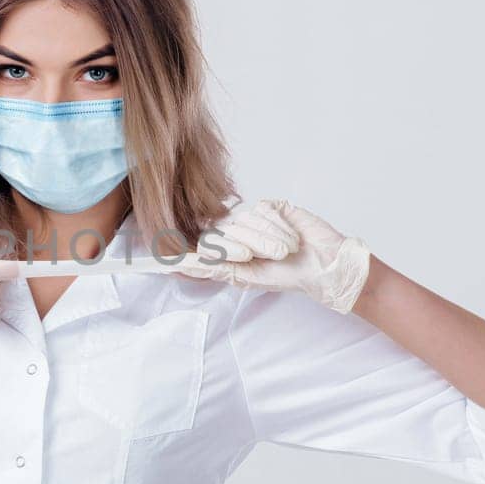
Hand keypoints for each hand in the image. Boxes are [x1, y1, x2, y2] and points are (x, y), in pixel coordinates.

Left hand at [174, 198, 371, 314]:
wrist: (322, 265)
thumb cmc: (288, 274)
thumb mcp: (247, 277)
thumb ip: (215, 269)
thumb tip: (180, 266)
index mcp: (228, 250)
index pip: (201, 245)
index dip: (186, 251)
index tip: (161, 259)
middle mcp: (237, 232)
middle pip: (221, 233)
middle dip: (242, 247)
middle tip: (264, 257)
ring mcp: (253, 217)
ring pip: (243, 221)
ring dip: (266, 240)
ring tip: (285, 250)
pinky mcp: (271, 206)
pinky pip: (262, 210)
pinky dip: (277, 227)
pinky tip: (290, 236)